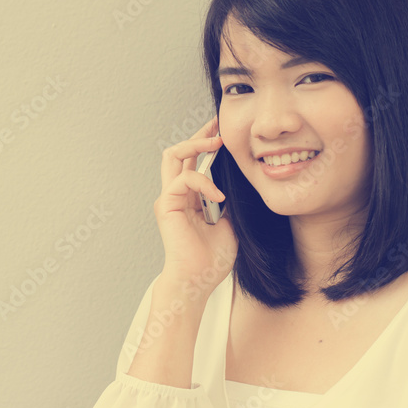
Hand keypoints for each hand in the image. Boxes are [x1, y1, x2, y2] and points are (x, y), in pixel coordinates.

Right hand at [152, 116, 237, 298]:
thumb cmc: (212, 259)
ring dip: (195, 146)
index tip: (223, 133)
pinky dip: (202, 182)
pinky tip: (218, 195)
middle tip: (217, 126)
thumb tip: (241, 184)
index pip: (192, 162)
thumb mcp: (230, 224)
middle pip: (178, 152)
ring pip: (172, 156)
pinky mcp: (166, 205)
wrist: (198, 281)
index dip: (206, 145)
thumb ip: (229, 203)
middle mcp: (175, 194)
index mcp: (188, 198)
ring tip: (216, 143)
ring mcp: (168, 198)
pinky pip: (182, 180)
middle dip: (198, 136)